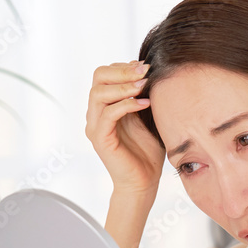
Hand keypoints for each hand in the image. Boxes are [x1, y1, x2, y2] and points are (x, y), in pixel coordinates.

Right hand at [86, 60, 164, 194]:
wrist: (144, 181)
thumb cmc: (148, 150)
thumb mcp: (148, 115)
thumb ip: (144, 95)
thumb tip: (151, 71)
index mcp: (105, 106)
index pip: (104, 74)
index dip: (124, 67)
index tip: (146, 67)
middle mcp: (95, 113)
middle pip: (98, 77)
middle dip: (123, 71)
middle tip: (145, 71)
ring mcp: (95, 126)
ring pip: (99, 93)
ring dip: (124, 86)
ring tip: (144, 86)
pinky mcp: (100, 139)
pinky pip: (108, 114)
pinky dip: (127, 104)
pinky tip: (145, 104)